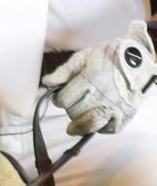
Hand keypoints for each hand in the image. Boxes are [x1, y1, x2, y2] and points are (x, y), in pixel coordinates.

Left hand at [43, 20, 156, 134]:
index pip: (63, 100)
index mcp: (92, 78)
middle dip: (70, 109)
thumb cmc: (109, 55)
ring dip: (78, 126)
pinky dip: (100, 128)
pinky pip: (108, 129)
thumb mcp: (84, 56)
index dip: (58, 99)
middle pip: (74, 113)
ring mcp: (117, 105)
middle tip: (73, 104)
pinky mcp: (126, 113)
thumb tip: (47, 82)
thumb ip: (64, 71)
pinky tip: (97, 120)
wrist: (138, 57)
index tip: (59, 97)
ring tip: (73, 126)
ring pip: (89, 125)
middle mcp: (104, 93)